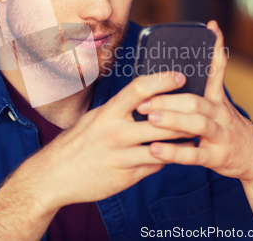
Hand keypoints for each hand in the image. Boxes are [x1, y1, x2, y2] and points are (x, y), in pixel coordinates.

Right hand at [23, 71, 189, 210]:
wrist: (53, 176)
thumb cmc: (76, 143)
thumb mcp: (93, 119)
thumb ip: (118, 110)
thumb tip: (144, 99)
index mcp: (107, 113)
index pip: (138, 89)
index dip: (161, 80)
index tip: (179, 76)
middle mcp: (115, 134)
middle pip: (160, 120)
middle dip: (183, 114)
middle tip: (199, 107)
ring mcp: (122, 157)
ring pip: (164, 146)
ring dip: (182, 139)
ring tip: (195, 132)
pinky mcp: (126, 177)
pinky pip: (155, 166)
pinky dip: (167, 158)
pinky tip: (174, 153)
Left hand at [136, 20, 252, 181]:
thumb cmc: (227, 128)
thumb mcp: (219, 106)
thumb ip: (202, 90)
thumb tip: (176, 71)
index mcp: (217, 100)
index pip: (218, 70)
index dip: (216, 49)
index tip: (211, 28)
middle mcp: (221, 114)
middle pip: (196, 101)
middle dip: (169, 99)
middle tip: (143, 100)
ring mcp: (221, 136)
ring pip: (198, 124)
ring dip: (173, 120)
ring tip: (150, 118)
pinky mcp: (218, 157)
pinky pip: (195, 155)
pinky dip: (174, 153)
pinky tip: (154, 150)